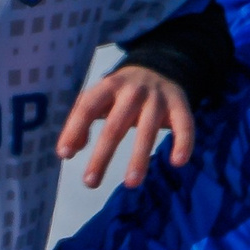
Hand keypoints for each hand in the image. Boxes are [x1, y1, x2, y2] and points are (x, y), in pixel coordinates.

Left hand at [58, 65, 197, 188]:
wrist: (161, 65)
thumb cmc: (122, 92)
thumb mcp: (99, 97)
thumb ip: (81, 120)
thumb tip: (69, 150)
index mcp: (108, 87)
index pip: (88, 108)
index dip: (75, 129)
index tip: (65, 154)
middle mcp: (132, 91)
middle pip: (115, 125)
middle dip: (102, 155)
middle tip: (90, 183)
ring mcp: (157, 97)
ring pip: (148, 129)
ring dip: (139, 158)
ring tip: (131, 183)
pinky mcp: (180, 104)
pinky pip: (184, 124)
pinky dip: (183, 142)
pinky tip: (178, 162)